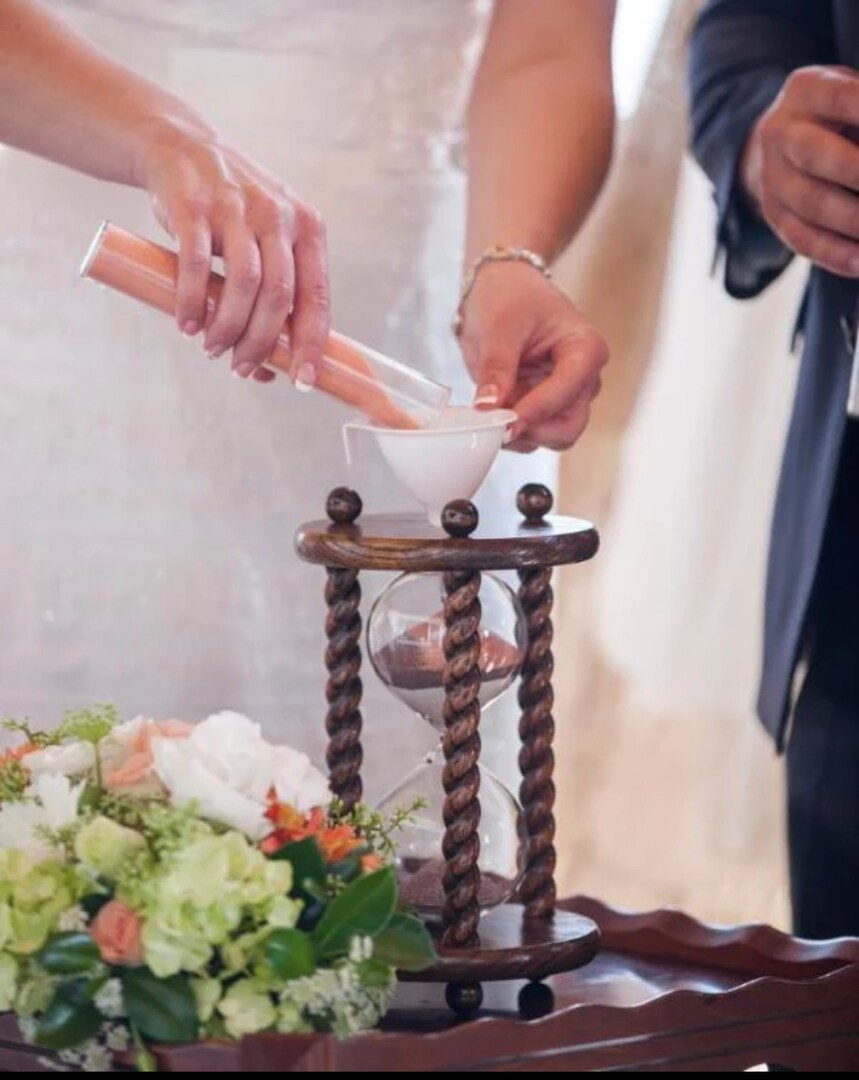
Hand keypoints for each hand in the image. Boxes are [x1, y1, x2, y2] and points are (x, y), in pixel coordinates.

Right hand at [136, 119, 329, 380]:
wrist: (179, 148)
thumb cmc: (230, 212)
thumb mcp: (265, 241)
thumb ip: (271, 298)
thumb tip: (268, 370)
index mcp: (307, 228)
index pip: (317, 297)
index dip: (311, 343)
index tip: (302, 380)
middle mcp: (278, 216)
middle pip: (280, 296)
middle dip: (261, 342)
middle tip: (241, 367)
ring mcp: (236, 208)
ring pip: (244, 284)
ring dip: (227, 327)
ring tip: (212, 348)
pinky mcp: (195, 206)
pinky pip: (196, 264)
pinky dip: (192, 301)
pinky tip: (187, 324)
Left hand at [457, 262, 606, 451]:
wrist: (502, 290)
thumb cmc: (510, 296)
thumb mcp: (499, 326)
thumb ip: (496, 368)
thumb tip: (489, 407)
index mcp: (585, 350)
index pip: (565, 393)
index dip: (532, 411)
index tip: (500, 420)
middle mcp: (584, 380)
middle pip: (568, 428)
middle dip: (530, 431)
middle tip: (494, 423)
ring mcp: (566, 398)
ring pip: (550, 437)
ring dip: (517, 433)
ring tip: (489, 408)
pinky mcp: (545, 409)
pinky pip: (531, 434)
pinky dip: (509, 431)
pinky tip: (491, 410)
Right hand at [742, 66, 858, 277]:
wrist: (779, 140)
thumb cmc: (839, 113)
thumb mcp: (853, 91)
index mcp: (806, 90)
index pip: (842, 98)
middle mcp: (780, 134)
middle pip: (817, 155)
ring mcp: (773, 179)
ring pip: (813, 204)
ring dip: (856, 221)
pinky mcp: (774, 215)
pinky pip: (804, 240)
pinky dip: (838, 254)